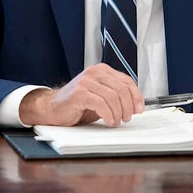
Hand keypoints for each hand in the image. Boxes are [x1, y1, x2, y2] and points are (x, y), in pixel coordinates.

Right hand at [19, 64, 143, 126]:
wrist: (53, 108)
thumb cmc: (78, 104)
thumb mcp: (101, 97)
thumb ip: (116, 96)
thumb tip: (135, 105)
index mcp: (102, 71)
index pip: (126, 81)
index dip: (136, 96)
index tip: (139, 109)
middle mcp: (94, 72)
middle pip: (121, 88)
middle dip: (128, 106)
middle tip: (127, 118)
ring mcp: (86, 82)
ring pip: (112, 96)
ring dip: (118, 112)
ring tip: (116, 121)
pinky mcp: (79, 93)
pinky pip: (100, 103)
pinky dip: (108, 114)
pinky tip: (109, 121)